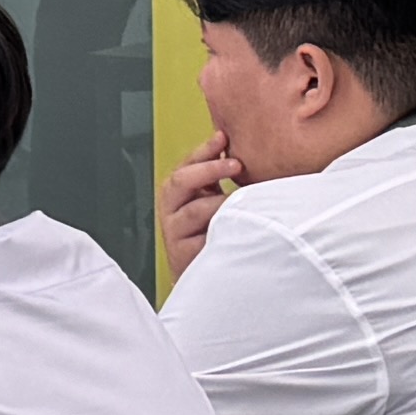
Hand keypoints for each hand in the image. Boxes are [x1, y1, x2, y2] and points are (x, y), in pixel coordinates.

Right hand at [162, 147, 245, 270]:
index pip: (186, 164)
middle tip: (236, 164)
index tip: (223, 138)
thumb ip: (218, 178)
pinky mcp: (185, 255)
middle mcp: (172, 210)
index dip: (203, 150)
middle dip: (208, 169)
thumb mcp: (213, 201)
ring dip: (220, 203)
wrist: (206, 276)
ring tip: (243, 201)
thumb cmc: (212, 234)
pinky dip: (221, 230)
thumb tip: (240, 148)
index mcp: (178, 193)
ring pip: (195, 210)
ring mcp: (176, 233)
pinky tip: (237, 227)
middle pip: (180, 181)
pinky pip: (204, 239)